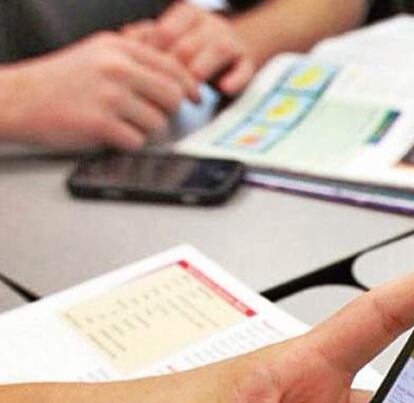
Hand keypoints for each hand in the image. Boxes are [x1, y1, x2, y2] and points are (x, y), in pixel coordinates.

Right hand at [0, 32, 198, 149]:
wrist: (18, 98)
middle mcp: (117, 68)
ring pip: (157, 122)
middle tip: (151, 113)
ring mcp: (109, 96)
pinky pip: (137, 141)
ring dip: (144, 128)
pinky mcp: (101, 124)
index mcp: (119, 48)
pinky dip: (127, 142)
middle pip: (172, 96)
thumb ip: (136, 55)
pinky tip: (110, 133)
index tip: (194, 97)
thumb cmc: (60, 79)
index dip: (189, 87)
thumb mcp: (97, 53)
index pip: (174, 68)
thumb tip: (177, 65)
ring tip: (120, 121)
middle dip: (167, 110)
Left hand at [125, 3, 255, 94]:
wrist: (235, 51)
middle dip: (175, 70)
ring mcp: (231, 42)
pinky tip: (224, 88)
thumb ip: (147, 37)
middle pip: (188, 44)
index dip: (153, 56)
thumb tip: (124, 39)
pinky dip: (235, 79)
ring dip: (200, 73)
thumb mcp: (170, 39)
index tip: (144, 77)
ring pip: (217, 51)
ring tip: (190, 94)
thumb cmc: (193, 50)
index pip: (164, 31)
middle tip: (163, 92)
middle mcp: (211, 24)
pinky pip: (244, 69)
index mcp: (186, 14)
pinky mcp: (249, 62)